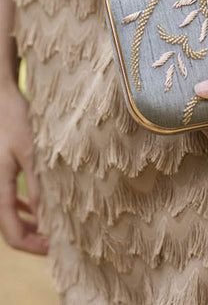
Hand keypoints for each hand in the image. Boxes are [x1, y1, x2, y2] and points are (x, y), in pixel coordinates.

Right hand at [0, 82, 48, 254]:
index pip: (11, 234)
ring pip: (9, 215)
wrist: (2, 100)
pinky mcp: (0, 173)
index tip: (56, 249)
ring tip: (53, 228)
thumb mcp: (32, 154)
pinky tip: (36, 208)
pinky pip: (8, 200)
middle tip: (60, 241)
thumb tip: (47, 219)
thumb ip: (38, 187)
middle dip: (33, 238)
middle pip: (9, 229)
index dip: (33, 246)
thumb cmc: (16, 122)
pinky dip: (22, 209)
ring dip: (30, 224)